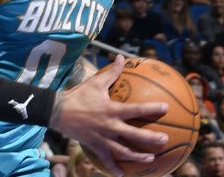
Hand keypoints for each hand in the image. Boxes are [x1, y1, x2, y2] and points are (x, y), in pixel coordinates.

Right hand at [49, 55, 168, 176]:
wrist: (58, 111)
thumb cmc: (78, 95)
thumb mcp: (96, 82)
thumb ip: (112, 72)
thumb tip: (122, 57)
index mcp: (112, 109)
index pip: (136, 109)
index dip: (151, 108)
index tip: (165, 108)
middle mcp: (110, 126)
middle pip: (134, 135)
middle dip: (151, 138)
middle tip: (165, 140)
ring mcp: (102, 138)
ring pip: (123, 151)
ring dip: (138, 156)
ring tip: (151, 159)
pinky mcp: (95, 146)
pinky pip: (106, 159)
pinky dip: (114, 168)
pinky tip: (122, 174)